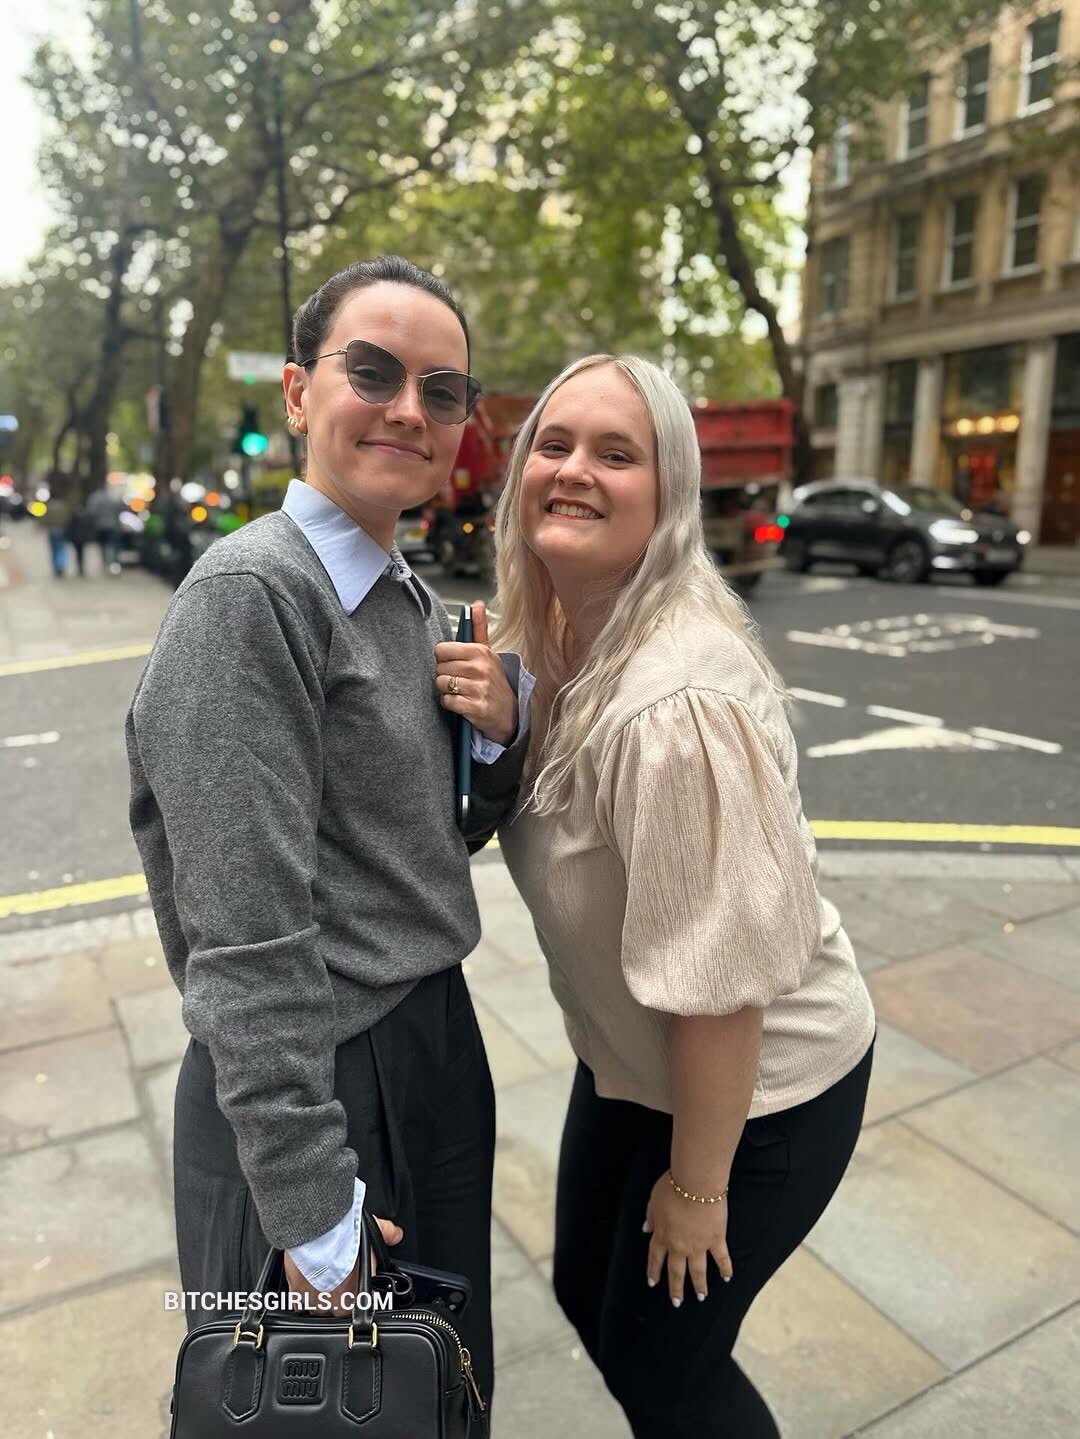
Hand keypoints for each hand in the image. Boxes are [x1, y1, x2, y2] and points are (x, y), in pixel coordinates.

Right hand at [284, 1215, 402, 1316]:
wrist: (317, 1229)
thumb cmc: (346, 1232)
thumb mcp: (374, 1229)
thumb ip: (387, 1234)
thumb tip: (396, 1234)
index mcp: (361, 1292)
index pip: (364, 1305)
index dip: (361, 1295)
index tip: (357, 1285)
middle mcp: (340, 1303)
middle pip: (340, 1311)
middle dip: (340, 1298)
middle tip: (338, 1279)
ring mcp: (318, 1302)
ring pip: (319, 1309)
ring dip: (320, 1299)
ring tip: (320, 1281)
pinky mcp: (298, 1296)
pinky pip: (300, 1304)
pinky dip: (302, 1297)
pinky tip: (304, 1285)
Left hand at [434, 600, 516, 744]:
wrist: (509, 713)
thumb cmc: (494, 681)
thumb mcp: (489, 653)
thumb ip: (479, 628)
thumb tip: (477, 604)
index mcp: (481, 652)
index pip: (441, 649)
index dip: (444, 659)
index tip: (454, 664)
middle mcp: (481, 668)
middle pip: (439, 668)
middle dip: (445, 675)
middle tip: (459, 680)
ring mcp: (479, 688)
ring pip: (442, 684)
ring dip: (446, 690)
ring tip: (460, 691)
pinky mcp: (476, 707)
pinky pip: (447, 701)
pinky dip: (450, 704)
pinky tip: (460, 703)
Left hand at [644, 1171, 732, 1305]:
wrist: (695, 1184)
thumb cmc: (672, 1187)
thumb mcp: (653, 1200)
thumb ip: (650, 1216)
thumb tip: (645, 1228)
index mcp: (662, 1235)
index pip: (655, 1258)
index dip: (654, 1271)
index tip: (653, 1283)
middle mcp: (678, 1245)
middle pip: (676, 1271)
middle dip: (676, 1288)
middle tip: (677, 1303)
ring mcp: (698, 1245)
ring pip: (698, 1271)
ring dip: (699, 1285)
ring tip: (701, 1297)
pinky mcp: (716, 1240)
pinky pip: (721, 1258)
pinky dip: (725, 1269)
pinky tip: (726, 1278)